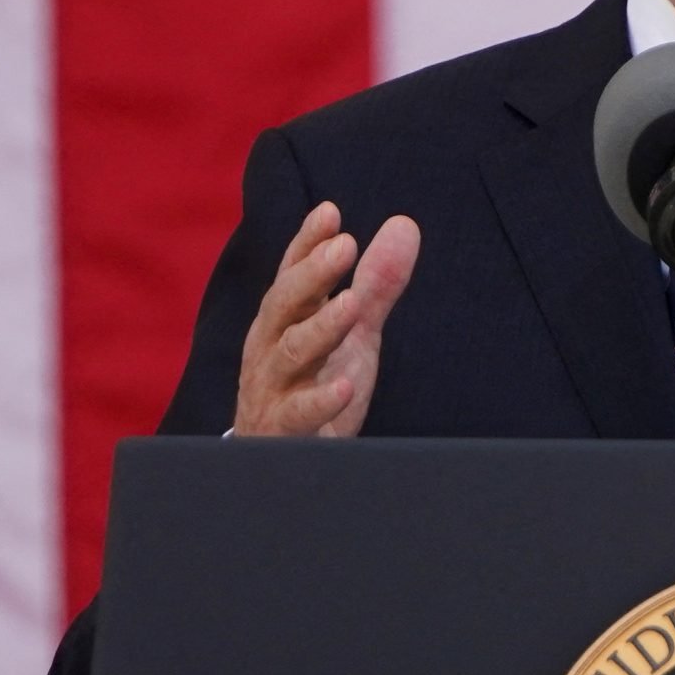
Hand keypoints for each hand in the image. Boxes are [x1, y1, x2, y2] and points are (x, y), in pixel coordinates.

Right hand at [233, 201, 420, 436]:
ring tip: (351, 304)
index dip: (307, 243)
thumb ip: (376, 284)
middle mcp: (270, 347)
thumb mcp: (351, 333)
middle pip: (285, 304)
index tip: (330, 213)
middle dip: (313, 274)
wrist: (277, 461)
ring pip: (290, 353)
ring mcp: (272, 388)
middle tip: (345, 246)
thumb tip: (404, 225)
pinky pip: (297, 413)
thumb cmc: (312, 386)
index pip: (292, 273)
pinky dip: (320, 400)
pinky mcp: (283, 430)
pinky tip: (345, 387)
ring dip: (320, 327)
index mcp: (283, 319)